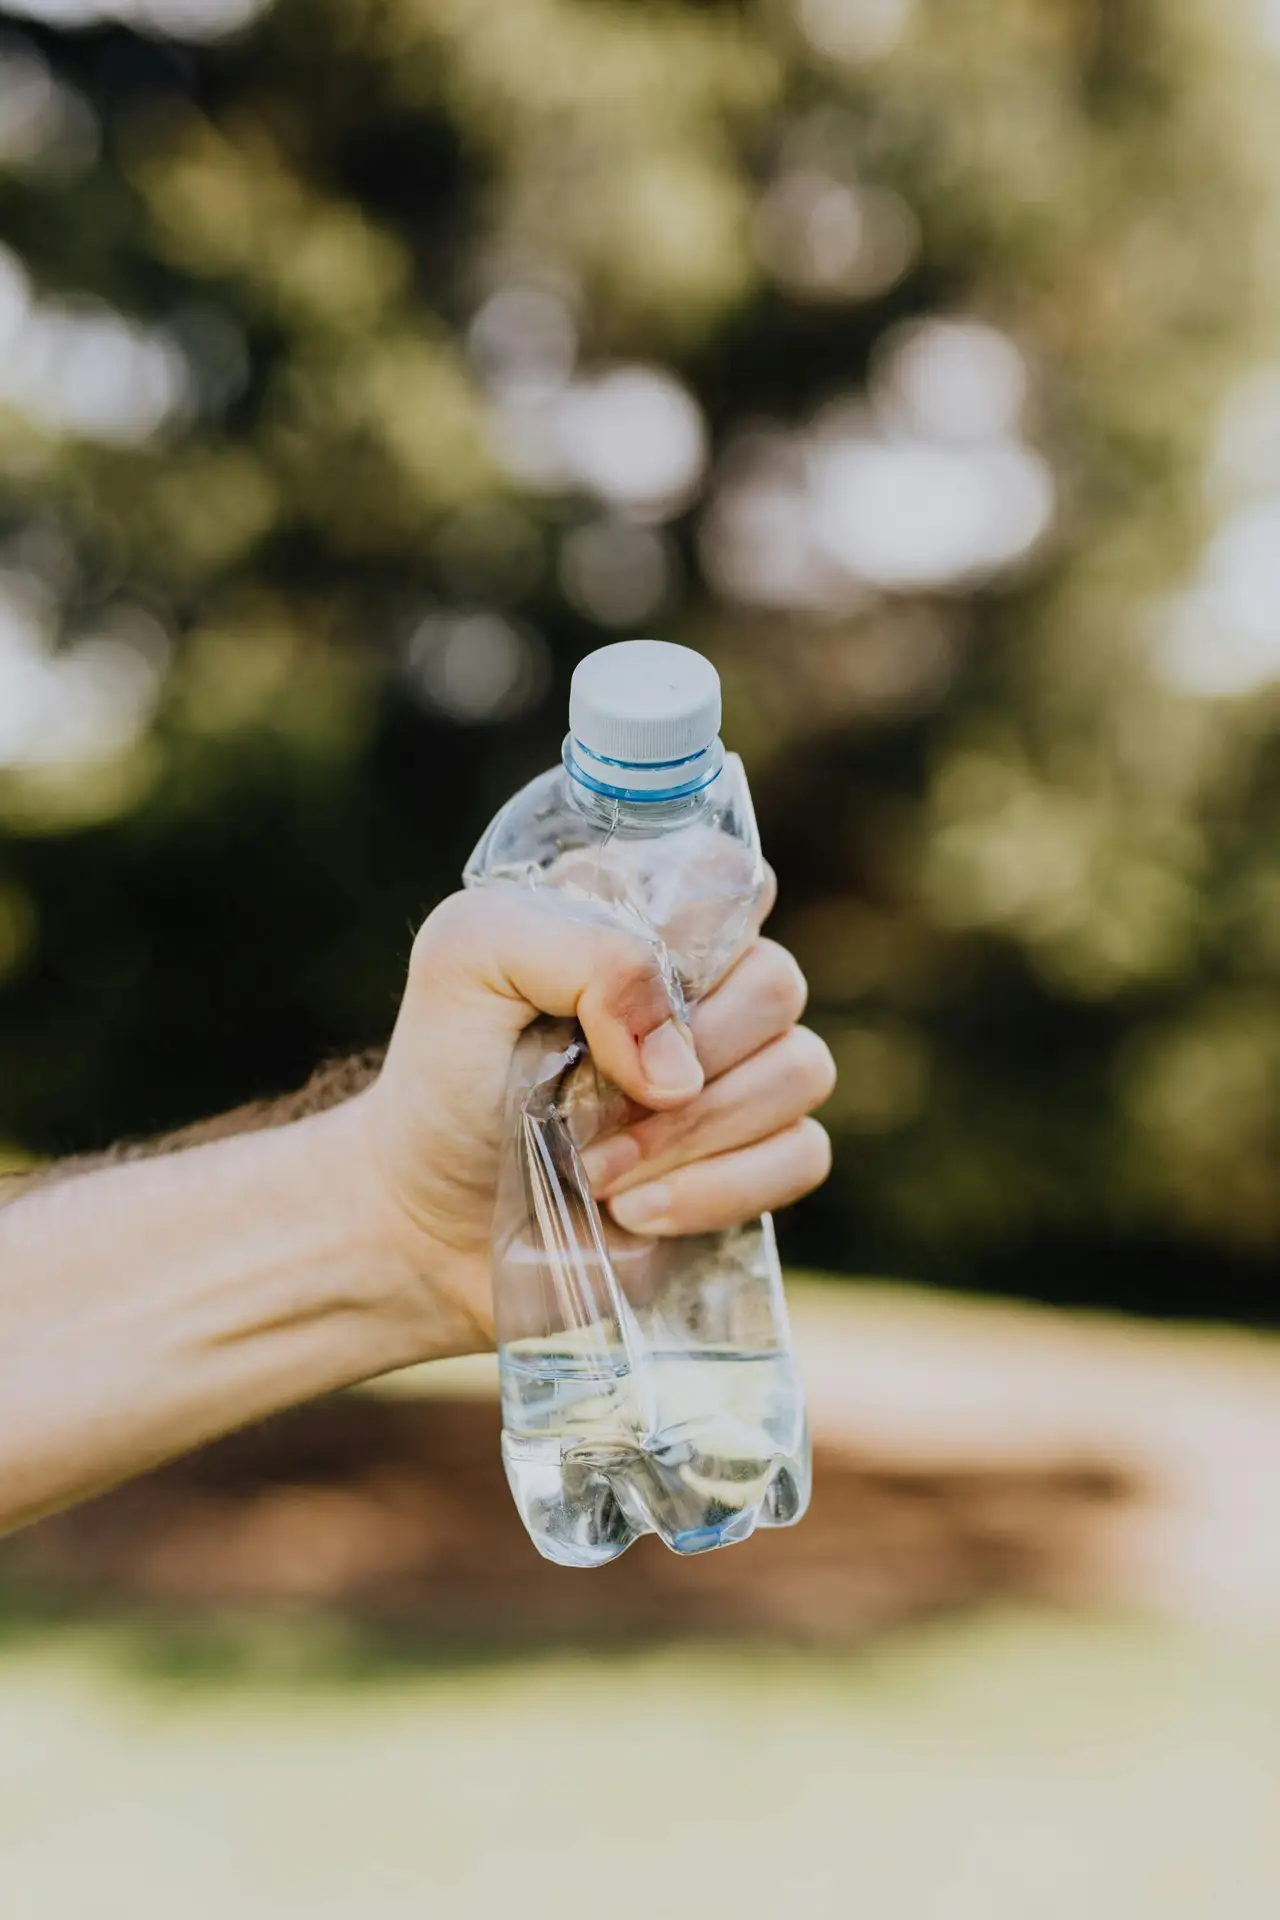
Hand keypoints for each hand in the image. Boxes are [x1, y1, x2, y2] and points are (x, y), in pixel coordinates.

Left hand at [353, 877, 834, 1350]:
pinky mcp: (754, 1163)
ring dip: (691, 1134)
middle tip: (587, 1102)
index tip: (621, 991)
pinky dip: (719, 1190)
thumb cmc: (446, 1072)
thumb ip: (579, 950)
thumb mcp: (468, 962)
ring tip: (595, 1170)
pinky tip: (636, 1211)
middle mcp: (707, 986)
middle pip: (778, 982)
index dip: (698, 934)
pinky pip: (804, 1157)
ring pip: (802, 1072)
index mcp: (645, 915)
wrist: (430, 1215)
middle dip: (689, 1055)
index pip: (733, 878)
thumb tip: (679, 1058)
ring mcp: (740, 1076)